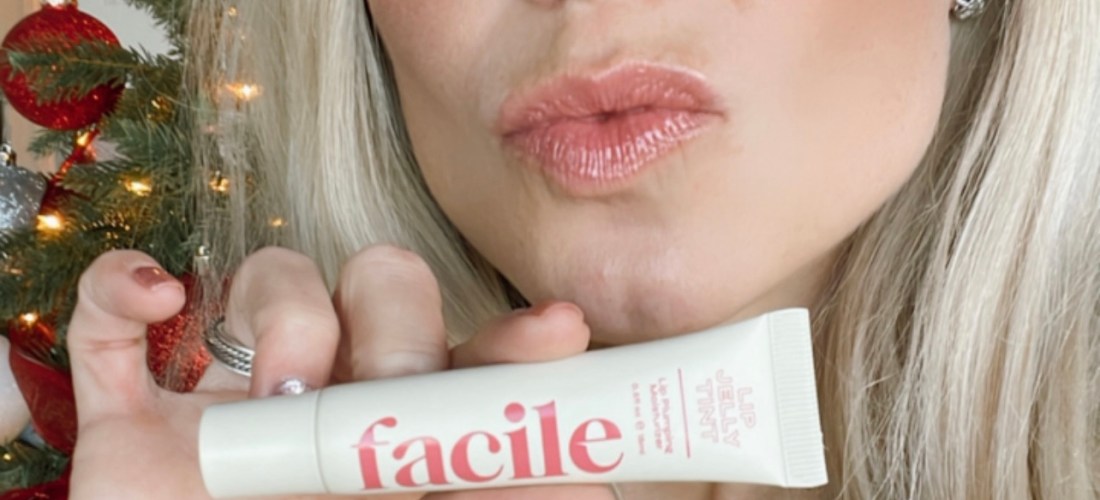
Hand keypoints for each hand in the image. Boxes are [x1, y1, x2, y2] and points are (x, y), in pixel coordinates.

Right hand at [66, 246, 616, 498]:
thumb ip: (493, 491)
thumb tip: (583, 480)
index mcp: (402, 436)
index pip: (468, 356)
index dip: (515, 339)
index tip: (559, 333)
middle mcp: (328, 396)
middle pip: (382, 285)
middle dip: (396, 323)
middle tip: (391, 388)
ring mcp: (228, 399)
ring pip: (273, 274)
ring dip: (285, 312)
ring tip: (282, 395)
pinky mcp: (131, 415)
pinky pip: (110, 316)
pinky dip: (124, 289)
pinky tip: (159, 301)